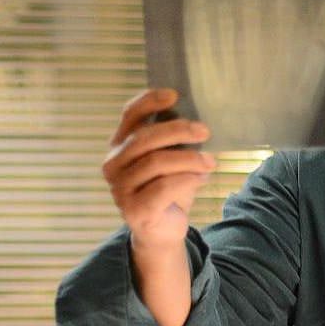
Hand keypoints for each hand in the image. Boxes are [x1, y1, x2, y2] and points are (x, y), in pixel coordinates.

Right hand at [101, 89, 215, 251]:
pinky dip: (187, 179)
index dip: (149, 101)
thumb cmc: (169, 188)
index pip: (129, 115)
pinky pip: (163, 187)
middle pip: (144, 138)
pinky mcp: (134, 209)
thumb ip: (174, 140)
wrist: (163, 230)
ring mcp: (120, 188)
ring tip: (210, 162)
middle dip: (178, 130)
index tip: (174, 95)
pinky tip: (202, 178)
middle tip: (205, 131)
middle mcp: (114, 164)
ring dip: (189, 159)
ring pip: (156, 163)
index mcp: (121, 145)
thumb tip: (198, 119)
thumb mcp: (172, 159)